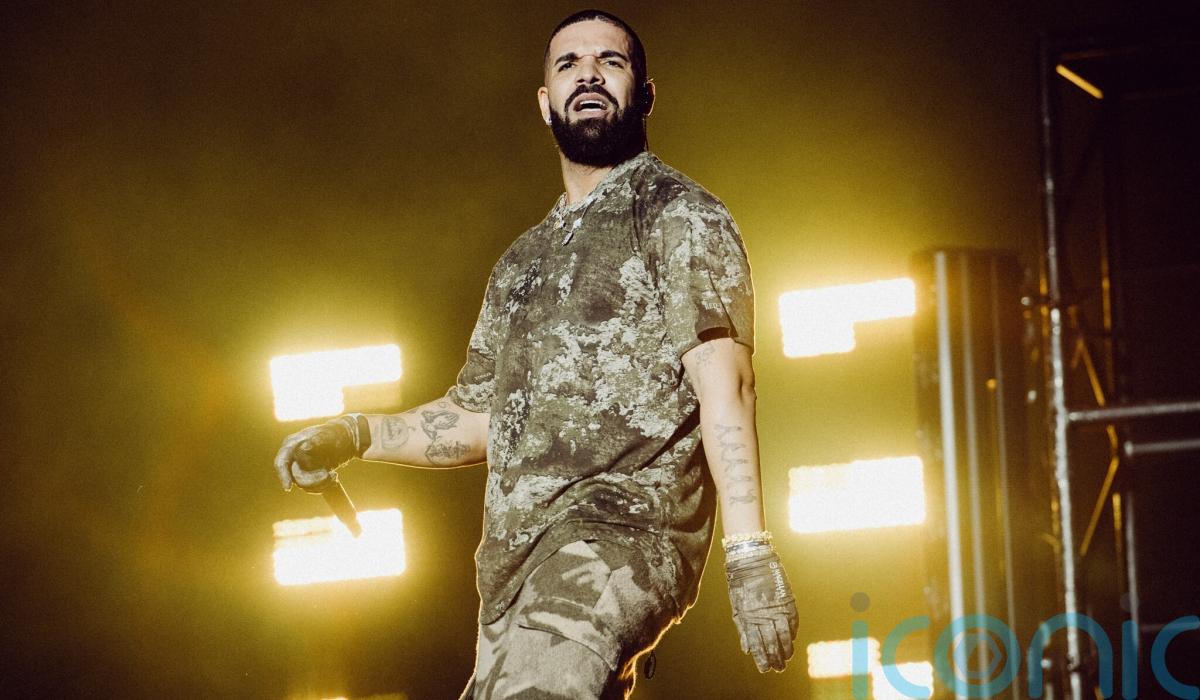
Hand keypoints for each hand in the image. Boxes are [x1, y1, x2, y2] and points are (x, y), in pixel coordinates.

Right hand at [273, 416, 359, 492]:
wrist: (345, 438)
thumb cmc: (334, 433)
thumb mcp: (326, 435)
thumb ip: (315, 441)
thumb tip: (303, 448)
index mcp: (292, 444)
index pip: (281, 462)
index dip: (283, 475)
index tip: (288, 488)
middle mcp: (292, 456)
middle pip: (296, 477)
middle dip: (314, 480)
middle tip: (333, 475)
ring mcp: (299, 466)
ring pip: (304, 485)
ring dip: (321, 484)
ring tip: (334, 475)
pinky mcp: (308, 474)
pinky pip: (311, 487)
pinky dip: (323, 485)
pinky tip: (333, 477)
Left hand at [725, 549, 797, 671]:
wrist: (752, 559)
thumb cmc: (740, 583)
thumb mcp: (737, 606)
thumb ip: (742, 628)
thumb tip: (747, 650)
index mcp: (748, 616)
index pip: (757, 644)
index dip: (762, 658)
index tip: (765, 669)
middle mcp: (764, 614)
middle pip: (772, 642)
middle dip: (775, 658)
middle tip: (778, 668)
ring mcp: (777, 607)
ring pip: (784, 635)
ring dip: (786, 649)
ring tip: (787, 659)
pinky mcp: (787, 600)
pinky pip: (792, 621)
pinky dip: (792, 632)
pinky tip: (791, 640)